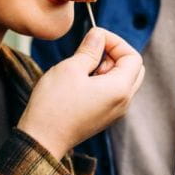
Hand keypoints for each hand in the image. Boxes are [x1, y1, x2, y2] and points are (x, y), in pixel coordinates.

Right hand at [18, 28, 143, 158]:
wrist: (41, 139)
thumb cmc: (54, 104)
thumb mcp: (71, 68)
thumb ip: (90, 49)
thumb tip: (98, 35)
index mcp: (120, 89)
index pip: (133, 56)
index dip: (116, 41)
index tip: (95, 37)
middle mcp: (123, 102)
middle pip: (132, 68)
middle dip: (114, 54)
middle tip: (91, 51)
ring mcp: (114, 112)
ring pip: (122, 80)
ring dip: (106, 67)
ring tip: (82, 67)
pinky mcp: (103, 117)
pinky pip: (112, 93)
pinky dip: (101, 81)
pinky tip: (80, 82)